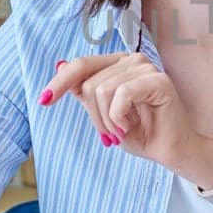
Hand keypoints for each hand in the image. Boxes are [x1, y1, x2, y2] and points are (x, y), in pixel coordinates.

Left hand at [40, 53, 212, 177]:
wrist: (168, 151)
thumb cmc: (140, 133)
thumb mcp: (102, 114)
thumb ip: (85, 92)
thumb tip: (60, 66)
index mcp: (118, 64)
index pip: (81, 65)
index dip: (60, 82)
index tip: (44, 101)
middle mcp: (132, 60)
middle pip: (89, 83)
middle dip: (94, 116)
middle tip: (111, 133)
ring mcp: (146, 68)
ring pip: (102, 89)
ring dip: (108, 120)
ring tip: (123, 130)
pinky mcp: (158, 81)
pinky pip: (121, 95)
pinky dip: (119, 117)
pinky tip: (130, 126)